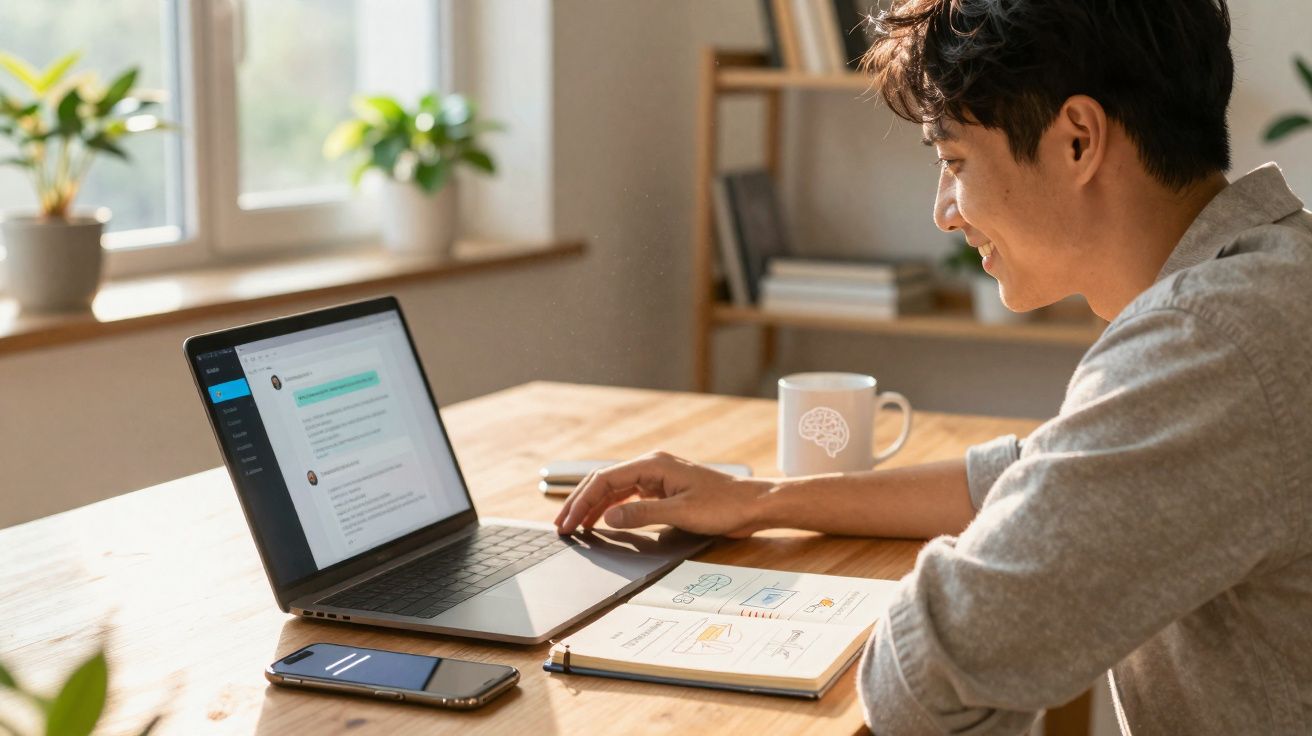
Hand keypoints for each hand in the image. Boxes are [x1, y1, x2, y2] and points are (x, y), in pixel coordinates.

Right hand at [553, 451, 774, 536]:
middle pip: (605, 482)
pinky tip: (602, 521)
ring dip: (594, 507)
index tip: (568, 522)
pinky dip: (612, 509)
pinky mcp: (664, 490)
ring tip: (575, 526)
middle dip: (581, 503)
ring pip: (615, 490)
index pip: (605, 479)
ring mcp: (658, 478)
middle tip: (562, 526)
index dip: (581, 501)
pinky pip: (629, 497)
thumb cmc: (723, 506)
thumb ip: (641, 514)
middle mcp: (652, 466)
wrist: (753, 505)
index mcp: (653, 464)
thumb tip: (607, 518)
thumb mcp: (681, 513)